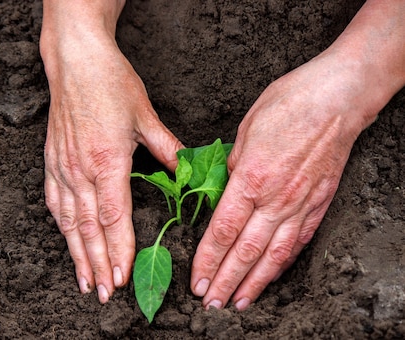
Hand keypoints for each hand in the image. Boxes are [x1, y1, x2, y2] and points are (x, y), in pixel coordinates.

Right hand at [41, 13, 182, 302]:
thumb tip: (188, 170)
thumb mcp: (145, 115)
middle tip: (105, 294)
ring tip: (85, 282)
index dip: (119, 251)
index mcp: (108, 160)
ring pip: (70, 222)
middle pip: (90, 228)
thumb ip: (167, 149)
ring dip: (78, 254)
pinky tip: (68, 243)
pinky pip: (54, 202)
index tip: (124, 277)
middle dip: (99, 264)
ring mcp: (63, 167)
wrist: (75, 62)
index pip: (114, 217)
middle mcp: (82, 170)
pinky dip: (62, 228)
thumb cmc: (111, 84)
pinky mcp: (52, 162)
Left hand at [190, 0, 404, 310]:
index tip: (196, 281)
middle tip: (210, 305)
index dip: (207, 261)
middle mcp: (276, 198)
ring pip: (274, 255)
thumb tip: (224, 191)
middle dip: (225, 282)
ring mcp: (301, 203)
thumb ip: (232, 167)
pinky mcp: (319, 203)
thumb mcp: (244, 129)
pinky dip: (282, 264)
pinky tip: (271, 277)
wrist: (338, 96)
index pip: (223, 231)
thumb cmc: (288, 103)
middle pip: (246, 251)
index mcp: (251, 178)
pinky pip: (298, 241)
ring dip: (254, 283)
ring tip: (238, 304)